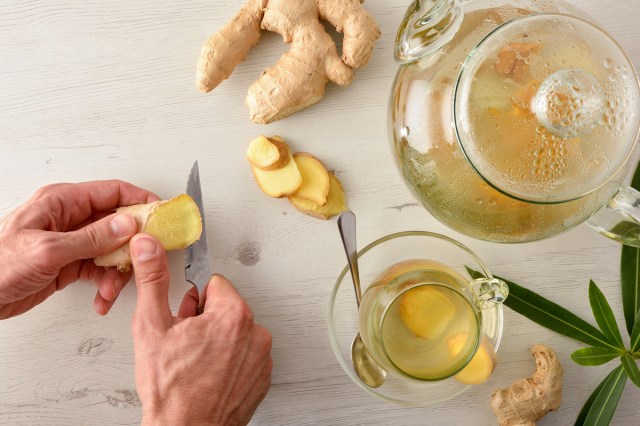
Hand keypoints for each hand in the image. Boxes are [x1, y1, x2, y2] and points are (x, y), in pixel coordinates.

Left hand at [0, 180, 158, 318]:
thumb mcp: (48, 250)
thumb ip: (91, 238)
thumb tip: (126, 224)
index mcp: (61, 202)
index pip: (112, 192)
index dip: (141, 201)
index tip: (161, 215)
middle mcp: (69, 219)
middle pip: (117, 223)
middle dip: (132, 245)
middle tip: (145, 259)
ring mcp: (71, 242)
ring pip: (111, 250)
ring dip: (118, 272)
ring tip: (112, 290)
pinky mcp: (69, 264)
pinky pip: (100, 270)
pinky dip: (106, 285)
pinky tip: (102, 298)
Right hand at [130, 234, 272, 425]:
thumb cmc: (170, 389)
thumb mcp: (152, 326)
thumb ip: (153, 280)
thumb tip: (149, 247)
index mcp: (233, 315)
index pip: (214, 283)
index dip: (192, 300)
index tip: (183, 318)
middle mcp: (255, 333)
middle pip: (226, 307)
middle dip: (204, 319)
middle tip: (184, 343)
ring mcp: (261, 357)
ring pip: (235, 331)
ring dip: (217, 340)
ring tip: (195, 362)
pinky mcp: (262, 377)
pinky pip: (245, 354)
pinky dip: (229, 360)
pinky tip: (208, 374)